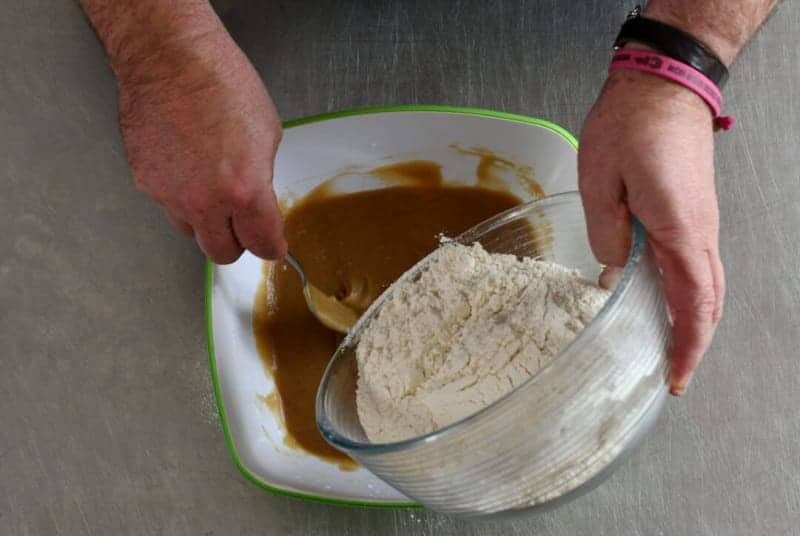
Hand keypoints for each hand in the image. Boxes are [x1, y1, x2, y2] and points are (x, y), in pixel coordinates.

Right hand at [115, 31, 286, 261]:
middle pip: (222, 252)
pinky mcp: (144, 182)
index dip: (271, 247)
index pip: (261, 243)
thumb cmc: (222, 83)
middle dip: (237, 242)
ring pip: (191, 230)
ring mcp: (169, 194)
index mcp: (244, 190)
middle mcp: (204, 201)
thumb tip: (256, 198)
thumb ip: (262, 178)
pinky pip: (167, 203)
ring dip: (205, 220)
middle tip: (242, 226)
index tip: (272, 244)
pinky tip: (186, 166)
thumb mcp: (267, 134)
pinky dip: (179, 195)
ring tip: (210, 187)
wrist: (170, 58)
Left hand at [578, 69, 724, 395]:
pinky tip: (663, 300)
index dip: (687, 346)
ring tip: (667, 347)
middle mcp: (700, 232)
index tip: (676, 376)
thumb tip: (613, 270)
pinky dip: (687, 293)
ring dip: (691, 320)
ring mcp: (701, 222)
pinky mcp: (692, 212)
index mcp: (679, 230)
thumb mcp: (600, 182)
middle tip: (672, 374)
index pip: (692, 303)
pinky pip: (696, 264)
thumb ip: (606, 234)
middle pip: (708, 301)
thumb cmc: (631, 125)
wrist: (662, 86)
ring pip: (706, 285)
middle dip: (693, 343)